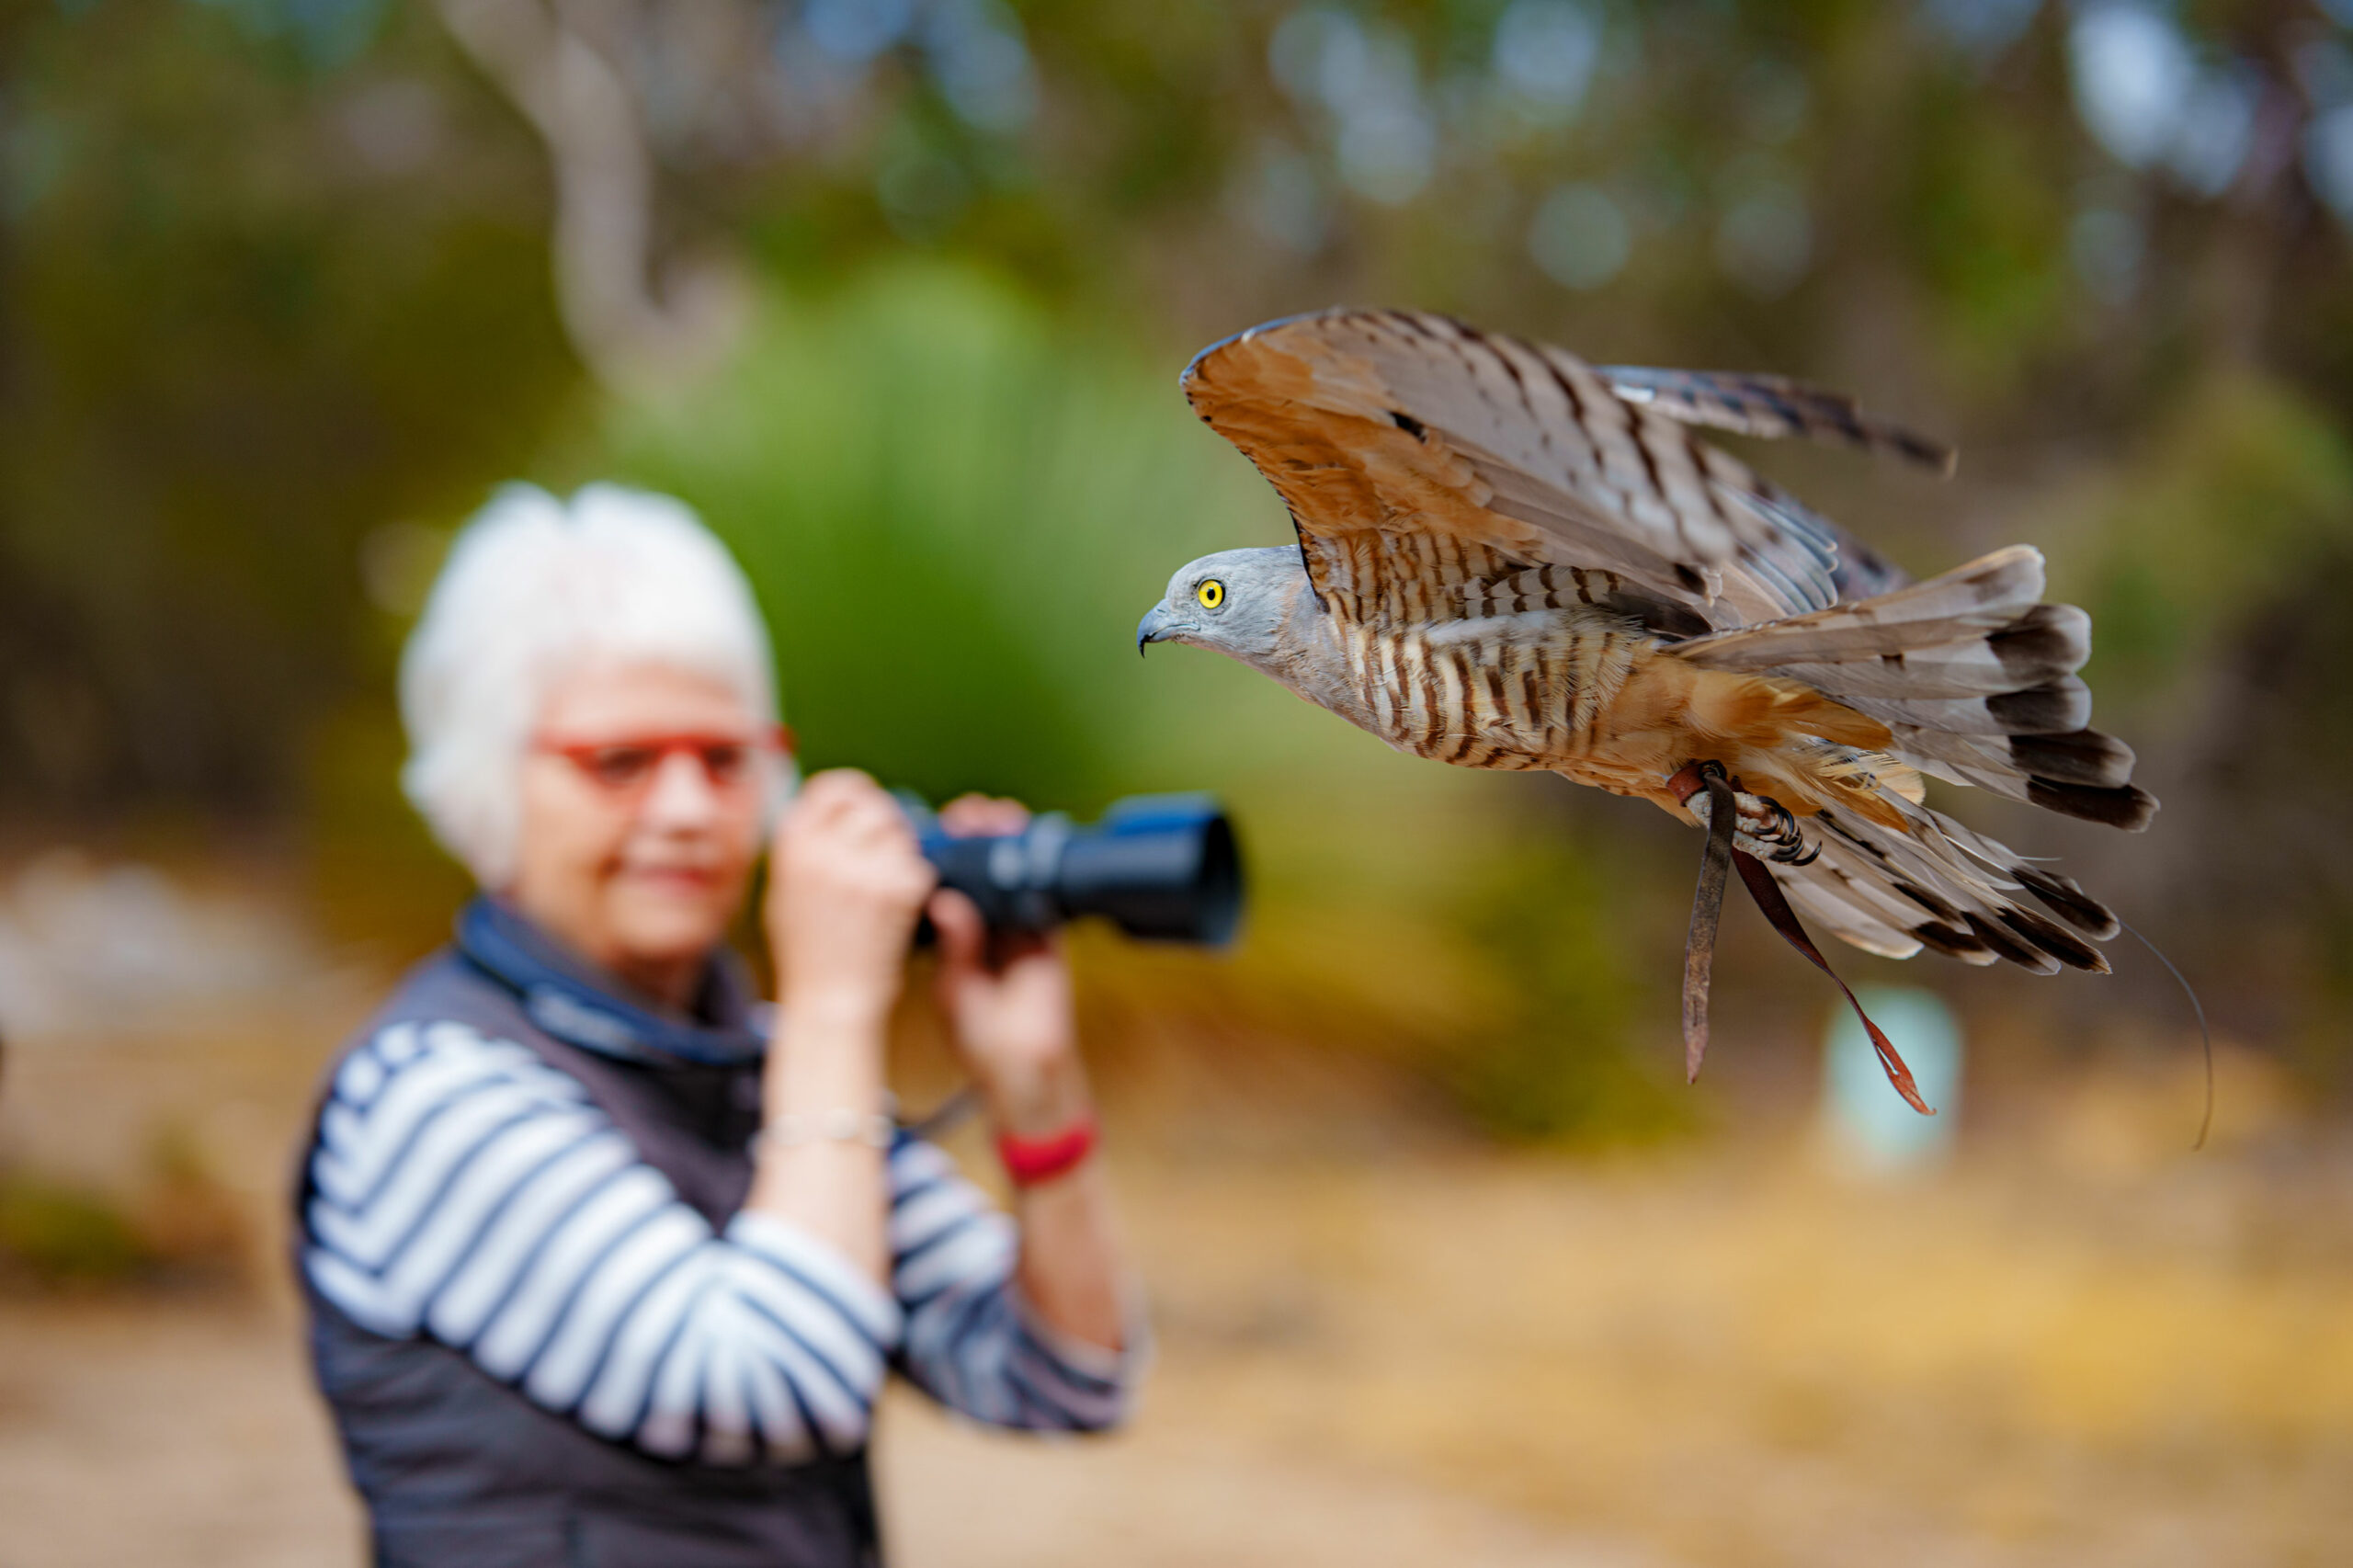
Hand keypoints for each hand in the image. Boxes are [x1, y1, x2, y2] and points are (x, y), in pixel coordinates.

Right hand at [765, 770, 935, 1028]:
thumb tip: (828, 806)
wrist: (830, 997)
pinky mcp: (897, 889)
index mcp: (792, 846)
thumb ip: (802, 847)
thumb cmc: (806, 948)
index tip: (861, 802)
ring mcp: (863, 869)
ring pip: (899, 831)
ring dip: (899, 848)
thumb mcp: (783, 890)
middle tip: (885, 840)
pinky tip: (898, 902)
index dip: (851, 791)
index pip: (829, 788)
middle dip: (883, 817)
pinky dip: (913, 879)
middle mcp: (825, 851)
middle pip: (870, 803)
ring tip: (887, 878)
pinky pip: (917, 863)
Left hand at [927, 795, 1092, 1137]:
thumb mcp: (954, 988)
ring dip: (1004, 841)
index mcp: (958, 937)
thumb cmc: (978, 1037)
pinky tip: (1023, 840)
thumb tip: (945, 901)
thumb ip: (955, 945)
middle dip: (974, 838)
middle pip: (982, 870)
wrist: (1021, 1067)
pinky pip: (1044, 891)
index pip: (949, 886)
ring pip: (1013, 872)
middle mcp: (987, 927)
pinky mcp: (1049, 934)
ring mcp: (1019, 928)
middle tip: (962, 817)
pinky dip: (1036, 865)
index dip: (942, 858)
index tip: (929, 834)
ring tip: (989, 817)